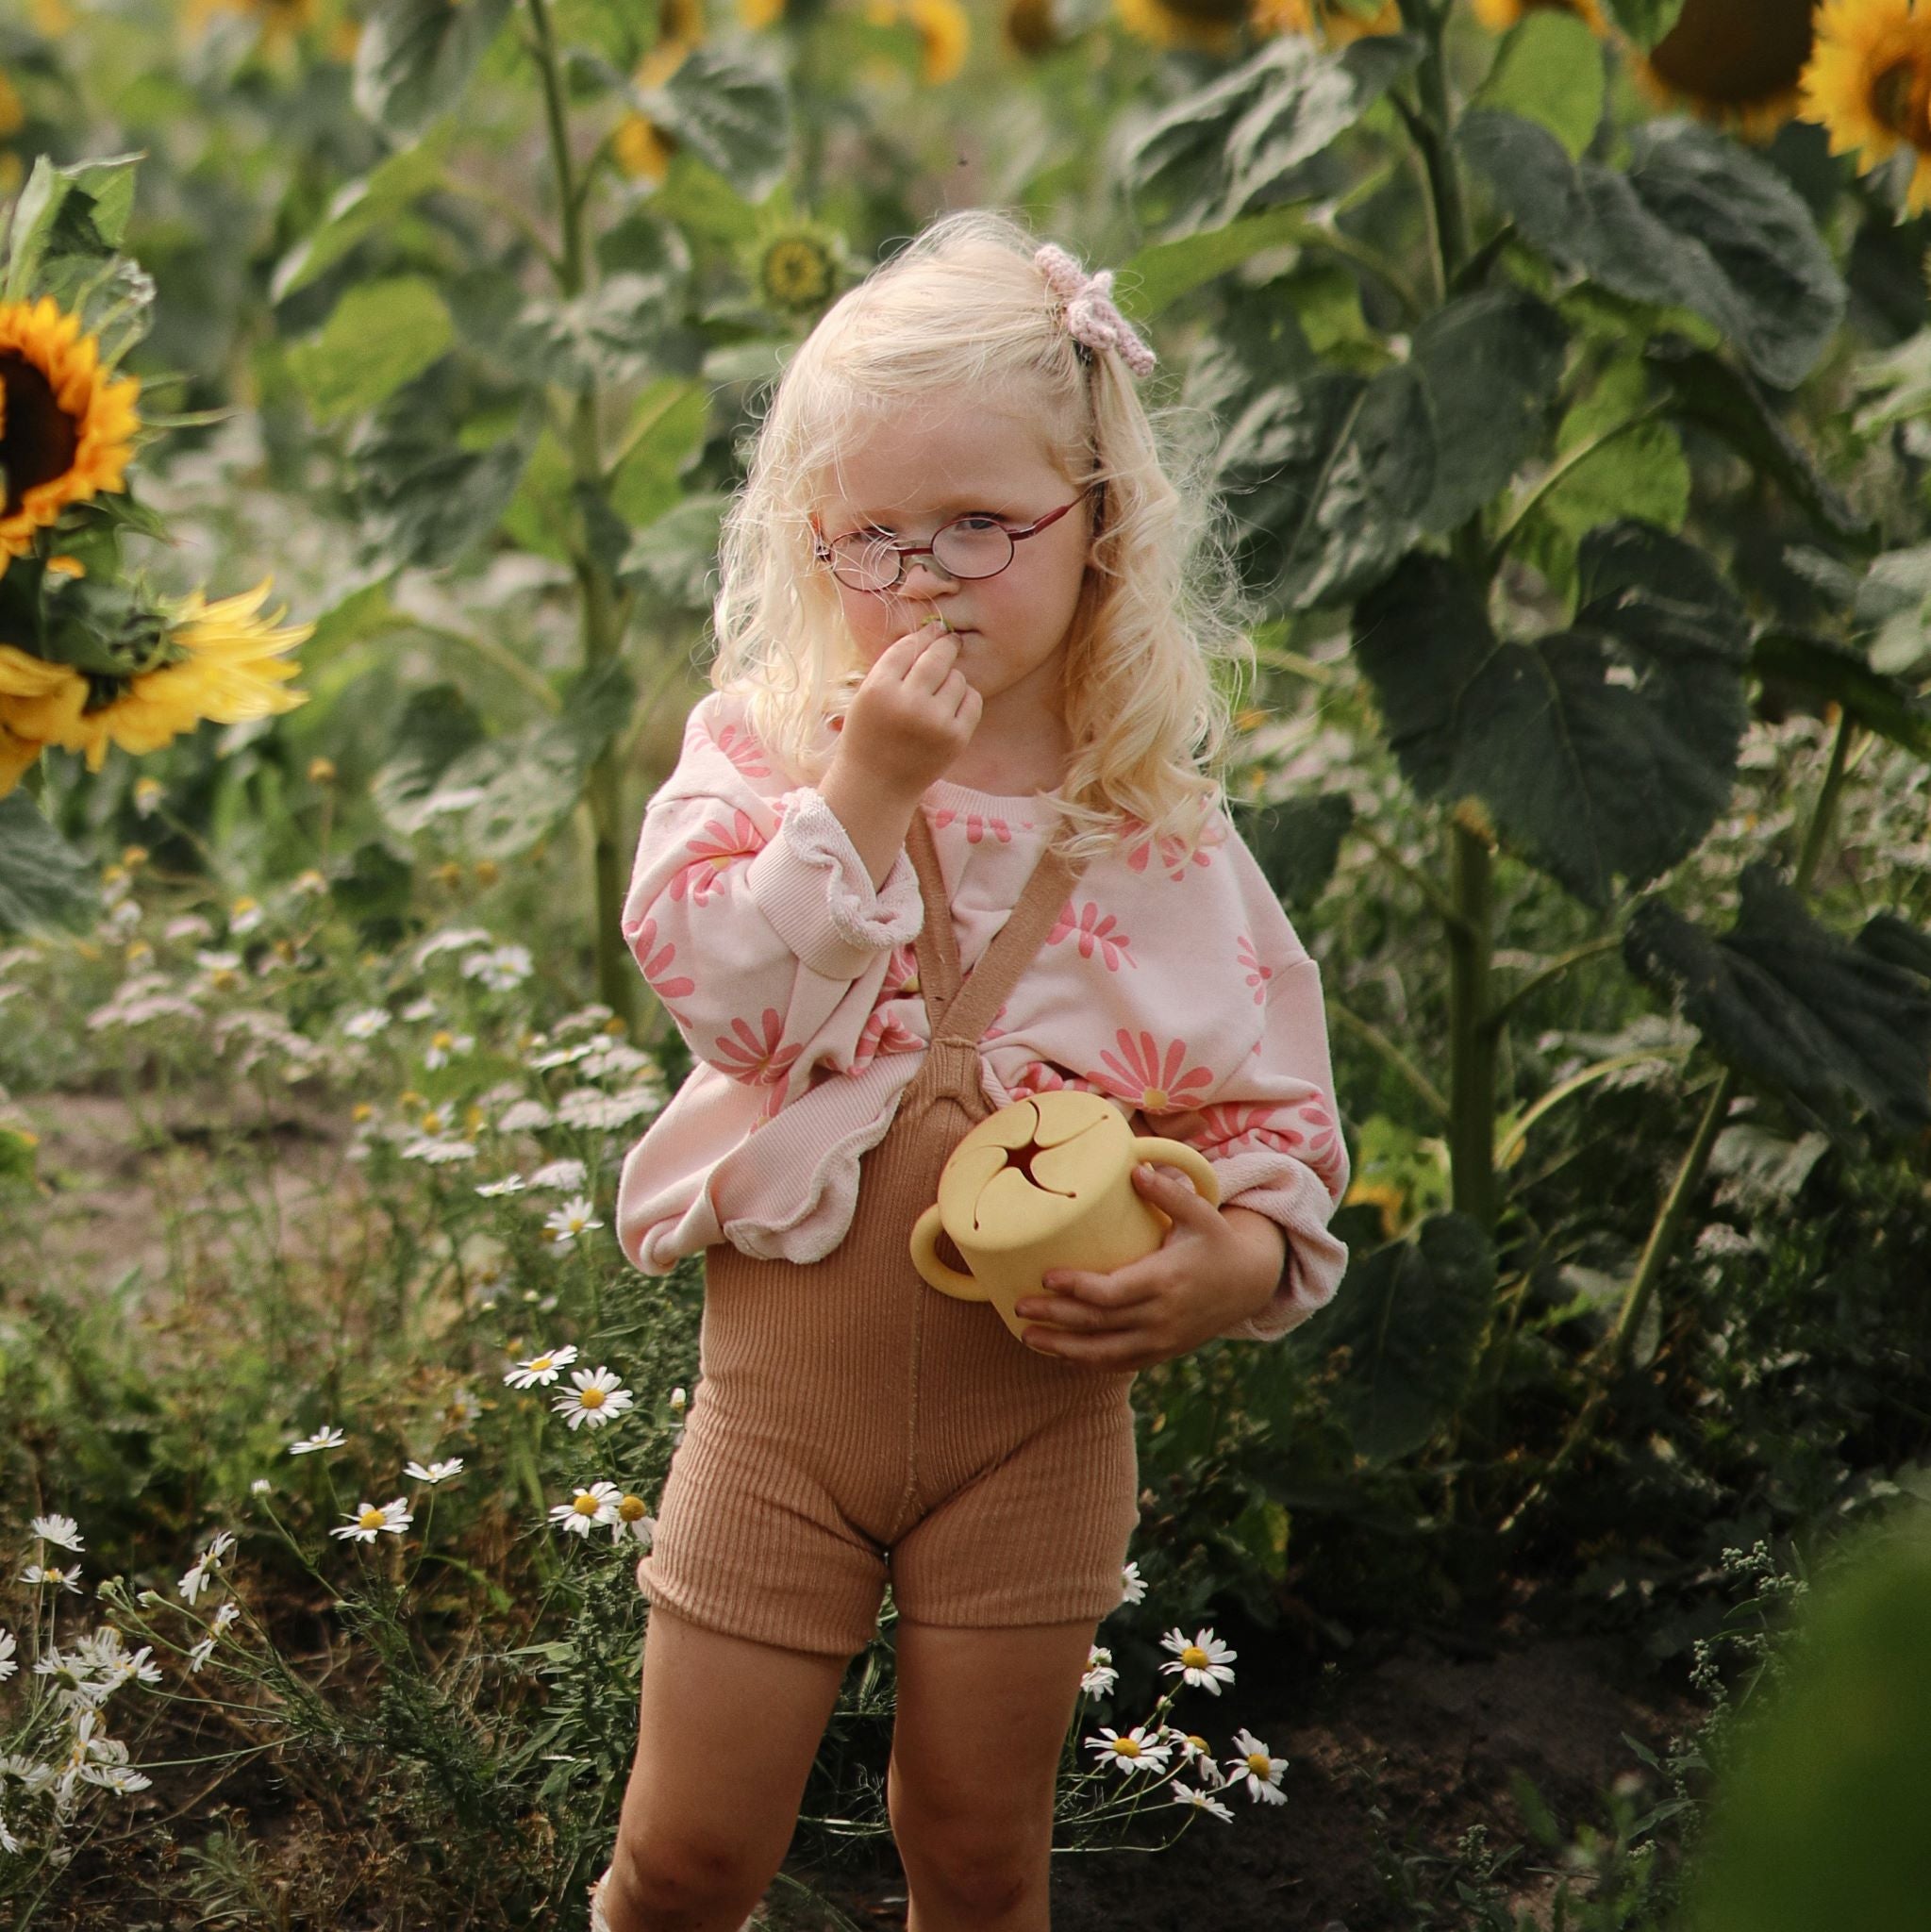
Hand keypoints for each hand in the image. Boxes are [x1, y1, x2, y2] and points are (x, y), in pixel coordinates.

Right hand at [832, 615, 981, 800]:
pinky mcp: (955, 738)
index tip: (934, 629)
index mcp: (879, 689)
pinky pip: (973, 700)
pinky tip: (950, 707)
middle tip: (951, 641)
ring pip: (958, 677)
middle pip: (937, 657)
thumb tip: (932, 633)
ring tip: (938, 693)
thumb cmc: (869, 735)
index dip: (924, 635)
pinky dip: (965, 698)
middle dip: (946, 645)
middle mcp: (908, 703)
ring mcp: (934, 722)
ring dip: (951, 679)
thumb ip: (893, 667)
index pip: (908, 647)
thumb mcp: (867, 696)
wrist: (876, 786)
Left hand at [1010, 1165, 1287, 1369]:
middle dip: (1056, 1318)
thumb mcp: (1200, 1213)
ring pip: (1104, 1353)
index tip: (1046, 1276)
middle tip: (1020, 1307)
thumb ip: (1167, 1193)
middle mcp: (1161, 1316)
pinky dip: (1087, 1362)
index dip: (1077, 1288)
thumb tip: (1134, 1168)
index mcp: (1166, 1280)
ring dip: (1063, 1348)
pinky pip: (1118, 1364)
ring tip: (1027, 1337)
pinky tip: (1059, 1353)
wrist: (1249, 1283)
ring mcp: (1161, 1340)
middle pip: (1099, 1324)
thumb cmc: (1216, 1241)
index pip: (1112, 1293)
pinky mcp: (1161, 1352)